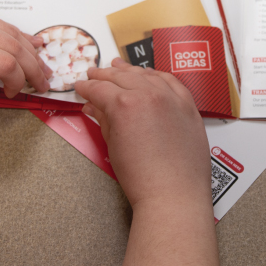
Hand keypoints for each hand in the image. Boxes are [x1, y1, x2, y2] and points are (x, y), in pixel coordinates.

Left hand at [0, 0, 51, 110]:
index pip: (4, 63)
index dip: (16, 81)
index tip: (11, 93)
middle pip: (16, 46)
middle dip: (34, 67)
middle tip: (44, 83)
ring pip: (12, 31)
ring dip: (30, 50)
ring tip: (42, 66)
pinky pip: (1, 21)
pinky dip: (18, 34)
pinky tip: (30, 42)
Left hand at [76, 60, 226, 265]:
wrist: (172, 194)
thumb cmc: (179, 179)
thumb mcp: (181, 142)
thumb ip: (159, 122)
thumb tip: (139, 113)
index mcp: (185, 102)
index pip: (161, 78)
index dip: (142, 74)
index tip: (132, 74)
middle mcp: (165, 93)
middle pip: (136, 74)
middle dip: (118, 72)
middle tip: (104, 71)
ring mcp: (144, 97)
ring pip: (116, 78)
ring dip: (101, 76)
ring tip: (89, 77)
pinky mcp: (123, 105)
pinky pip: (99, 90)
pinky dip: (88, 88)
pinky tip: (80, 89)